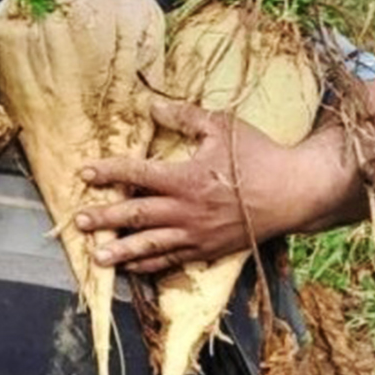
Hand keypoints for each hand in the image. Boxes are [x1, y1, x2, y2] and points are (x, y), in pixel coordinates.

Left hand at [74, 97, 296, 273]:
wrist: (295, 192)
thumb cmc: (259, 156)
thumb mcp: (223, 126)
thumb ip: (184, 116)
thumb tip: (151, 106)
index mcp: (187, 178)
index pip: (137, 175)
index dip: (109, 172)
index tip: (85, 172)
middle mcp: (188, 211)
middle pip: (136, 216)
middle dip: (104, 219)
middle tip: (78, 221)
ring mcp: (198, 235)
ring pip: (151, 246)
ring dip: (122, 252)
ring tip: (97, 258)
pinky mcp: (210, 250)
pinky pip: (174, 260)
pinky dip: (152, 266)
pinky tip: (134, 269)